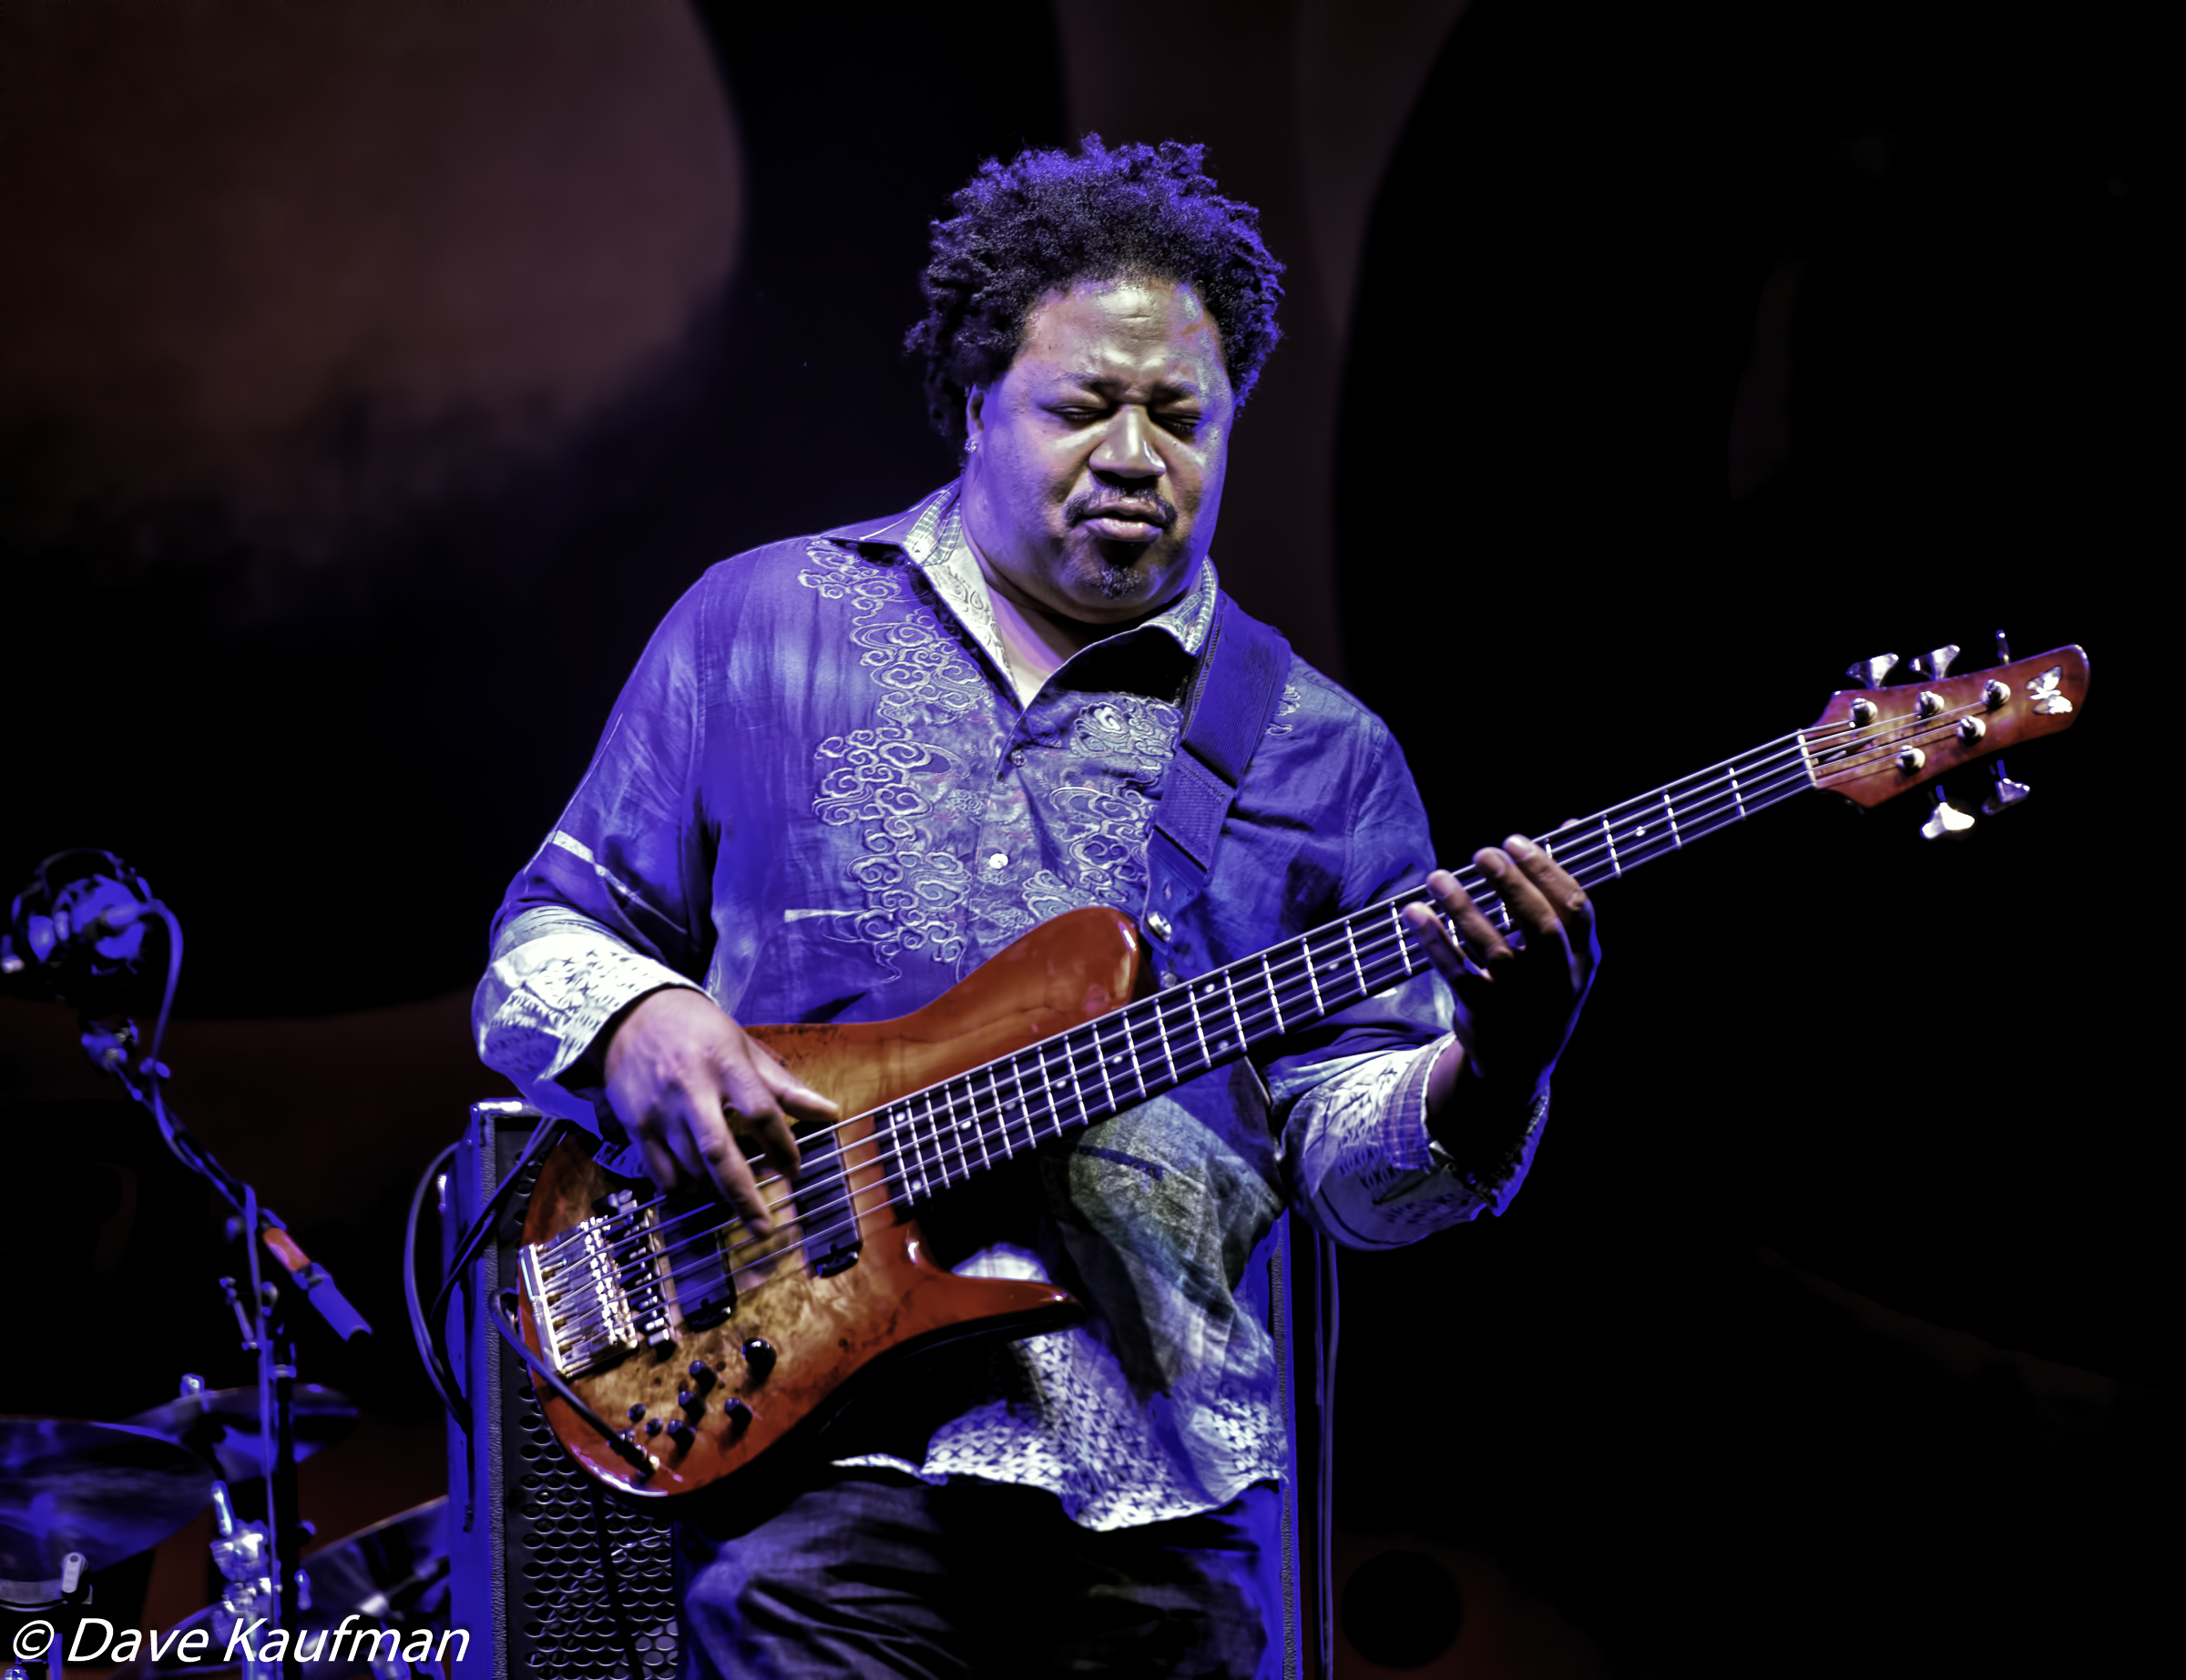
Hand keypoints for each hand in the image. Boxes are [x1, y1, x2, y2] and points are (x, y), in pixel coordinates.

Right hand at [602, 988, 839, 1232]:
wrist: (634, 1015)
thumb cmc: (700, 1032)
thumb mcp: (745, 1048)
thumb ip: (785, 1087)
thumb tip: (830, 1114)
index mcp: (724, 1063)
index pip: (760, 1111)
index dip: (782, 1144)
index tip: (794, 1168)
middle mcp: (690, 1088)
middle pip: (718, 1151)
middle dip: (743, 1193)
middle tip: (764, 1226)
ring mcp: (658, 1109)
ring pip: (690, 1166)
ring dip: (716, 1189)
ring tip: (736, 1197)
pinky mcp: (634, 1124)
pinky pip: (659, 1172)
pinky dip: (682, 1187)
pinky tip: (700, 1188)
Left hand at [1402, 833, 1599, 1123]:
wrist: (1519, 1065)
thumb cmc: (1541, 987)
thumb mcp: (1564, 949)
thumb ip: (1559, 890)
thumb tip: (1574, 823)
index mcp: (1584, 960)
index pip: (1577, 909)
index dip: (1547, 872)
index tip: (1515, 841)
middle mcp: (1558, 982)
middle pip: (1541, 929)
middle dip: (1511, 886)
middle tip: (1482, 852)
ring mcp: (1522, 1003)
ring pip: (1495, 952)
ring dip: (1463, 909)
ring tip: (1438, 876)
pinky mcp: (1484, 1017)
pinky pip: (1457, 976)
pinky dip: (1435, 944)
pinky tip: (1415, 914)